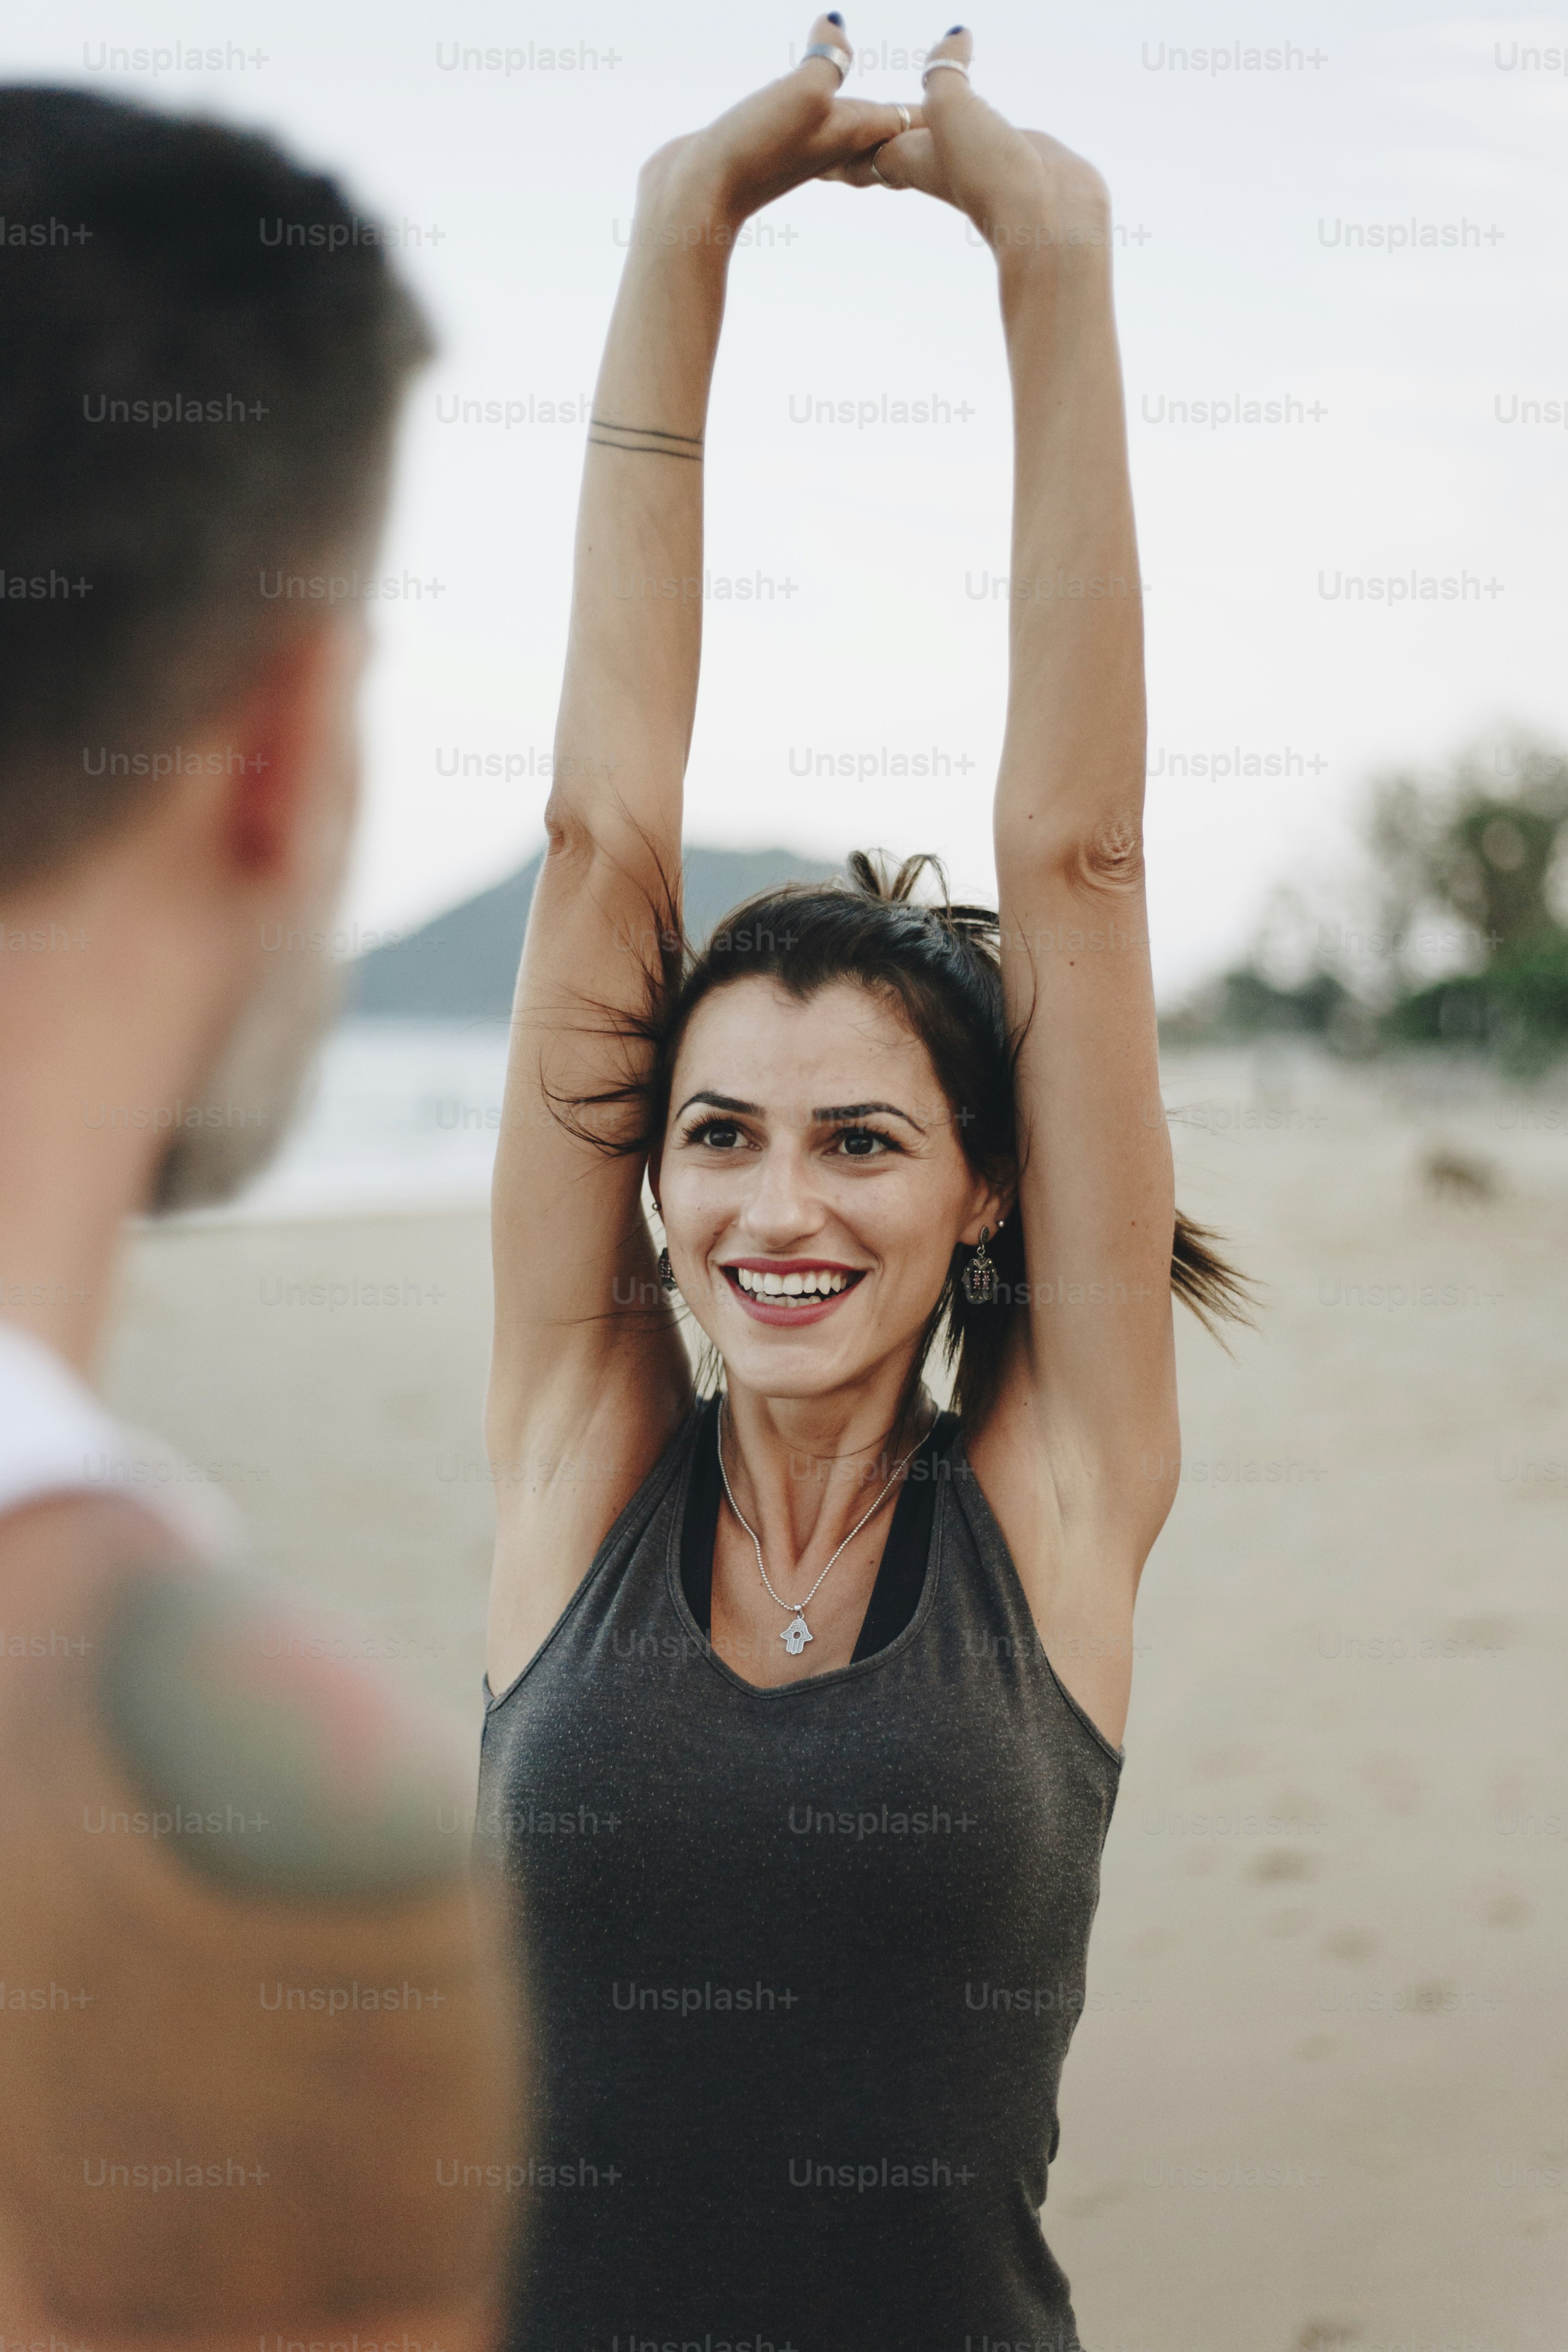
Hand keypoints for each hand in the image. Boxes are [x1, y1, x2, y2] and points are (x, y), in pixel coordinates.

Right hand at [639, 13, 921, 229]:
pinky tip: (816, 112)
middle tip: (940, 110)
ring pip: (847, 132)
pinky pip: (809, 126)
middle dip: (911, 122)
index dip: (936, 105)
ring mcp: (798, 151)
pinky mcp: (767, 149)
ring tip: (891, 117)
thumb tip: (837, 26)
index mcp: (849, 133)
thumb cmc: (752, 152)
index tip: (960, 87)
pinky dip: (823, 114)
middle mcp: (830, 145)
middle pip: (882, 131)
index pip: (905, 117)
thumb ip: (826, 61)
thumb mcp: (800, 94)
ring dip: (869, 123)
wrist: (694, 203)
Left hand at [857, 26, 1112, 261]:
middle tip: (844, 141)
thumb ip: (946, 71)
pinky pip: (980, 130)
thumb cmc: (989, 171)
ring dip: (920, 131)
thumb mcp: (951, 107)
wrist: (1046, 218)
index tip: (813, 154)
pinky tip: (979, 111)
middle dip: (870, 144)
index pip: (862, 150)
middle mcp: (938, 164)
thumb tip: (955, 37)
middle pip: (893, 151)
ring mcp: (974, 163)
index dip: (838, 149)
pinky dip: (973, 116)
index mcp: (908, 158)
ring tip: (905, 123)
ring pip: (937, 142)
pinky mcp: (1010, 156)